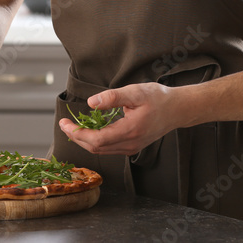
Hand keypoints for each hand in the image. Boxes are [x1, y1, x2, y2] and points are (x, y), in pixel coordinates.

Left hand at [58, 82, 179, 155]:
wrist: (177, 109)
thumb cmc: (158, 98)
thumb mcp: (135, 92)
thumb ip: (113, 97)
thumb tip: (91, 102)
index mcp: (130, 131)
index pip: (96, 139)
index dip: (77, 133)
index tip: (64, 122)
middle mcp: (130, 144)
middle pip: (95, 148)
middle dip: (76, 137)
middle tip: (64, 124)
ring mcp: (131, 147)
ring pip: (101, 150)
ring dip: (84, 140)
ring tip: (73, 127)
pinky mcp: (132, 146)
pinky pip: (108, 148)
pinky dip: (95, 141)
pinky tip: (89, 130)